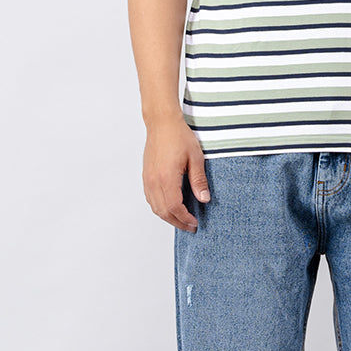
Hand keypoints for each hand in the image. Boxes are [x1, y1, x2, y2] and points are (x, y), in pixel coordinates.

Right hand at [142, 116, 208, 230]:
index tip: (195, 223)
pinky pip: (150, 199)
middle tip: (190, 226)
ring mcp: (148, 179)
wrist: (162, 123)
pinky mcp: (146, 176)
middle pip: (163, 212)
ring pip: (155, 207)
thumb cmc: (179, 137)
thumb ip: (199, 180)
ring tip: (182, 220)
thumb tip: (204, 199)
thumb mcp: (196, 158)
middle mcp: (154, 181)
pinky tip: (171, 207)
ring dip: (168, 217)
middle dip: (177, 222)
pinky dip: (160, 207)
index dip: (185, 219)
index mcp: (166, 178)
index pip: (174, 207)